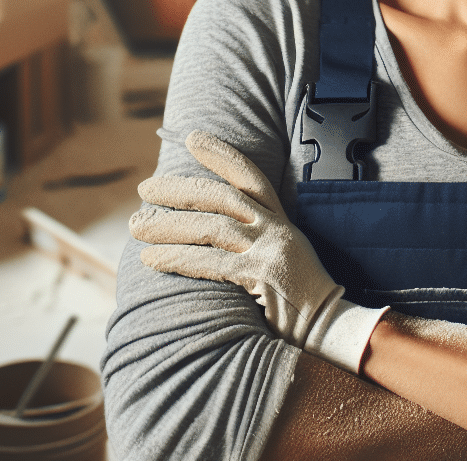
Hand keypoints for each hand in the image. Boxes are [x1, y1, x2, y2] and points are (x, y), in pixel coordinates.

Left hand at [129, 132, 386, 372]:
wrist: (330, 328)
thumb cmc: (297, 300)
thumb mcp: (281, 257)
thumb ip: (254, 241)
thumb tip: (206, 230)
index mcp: (281, 223)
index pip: (251, 178)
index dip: (222, 155)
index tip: (193, 138)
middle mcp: (277, 230)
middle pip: (223, 197)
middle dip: (180, 190)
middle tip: (145, 188)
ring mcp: (271, 252)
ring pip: (212, 227)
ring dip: (169, 225)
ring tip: (136, 227)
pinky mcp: (263, 277)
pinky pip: (212, 263)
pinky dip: (178, 258)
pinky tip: (151, 259)